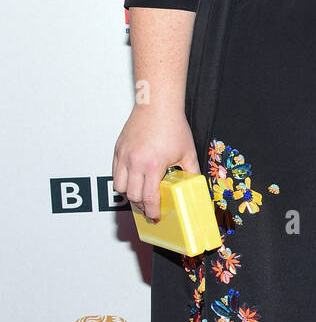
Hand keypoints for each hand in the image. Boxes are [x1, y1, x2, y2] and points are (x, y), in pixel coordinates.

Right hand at [112, 106, 199, 221]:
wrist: (157, 104)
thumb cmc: (173, 126)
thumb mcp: (188, 152)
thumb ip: (191, 171)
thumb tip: (194, 185)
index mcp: (153, 165)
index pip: (149, 198)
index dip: (152, 211)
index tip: (156, 216)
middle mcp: (135, 162)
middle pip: (132, 196)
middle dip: (141, 207)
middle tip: (149, 210)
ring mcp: (124, 156)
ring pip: (119, 187)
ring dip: (129, 195)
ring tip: (139, 196)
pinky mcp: (118, 149)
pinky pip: (115, 173)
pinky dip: (122, 181)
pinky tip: (132, 181)